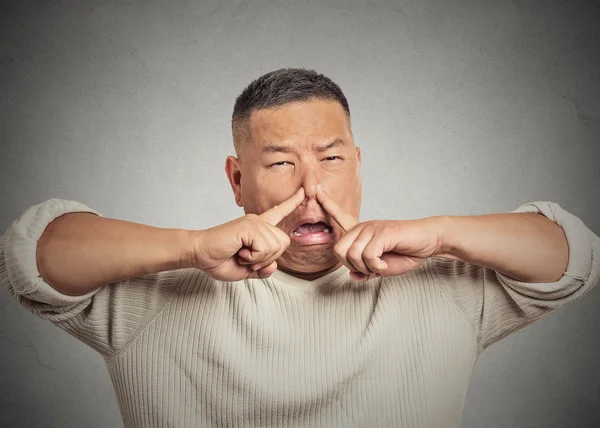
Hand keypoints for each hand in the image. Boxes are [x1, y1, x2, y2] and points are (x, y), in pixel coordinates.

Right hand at [192, 187, 304, 280]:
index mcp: (258, 228)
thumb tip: (273, 266)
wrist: (200, 255)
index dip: (292, 203)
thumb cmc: (219, 260)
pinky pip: (264, 248)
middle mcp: (258, 221)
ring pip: (275, 247)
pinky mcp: (248, 225)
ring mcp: (254, 221)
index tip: (304, 191)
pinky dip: (253, 257)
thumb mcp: (246, 270)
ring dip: (258, 259)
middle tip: (247, 258)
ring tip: (242, 255)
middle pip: (284, 242)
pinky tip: (240, 252)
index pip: (279, 213)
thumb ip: (262, 269)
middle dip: (268, 258)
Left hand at [316, 185, 442, 280]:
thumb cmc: (406, 252)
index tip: (316, 190)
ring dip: (365, 268)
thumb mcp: (382, 266)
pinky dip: (375, 266)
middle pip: (338, 250)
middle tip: (368, 269)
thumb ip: (366, 270)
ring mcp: (372, 228)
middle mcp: (363, 227)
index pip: (339, 215)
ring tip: (379, 266)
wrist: (429, 242)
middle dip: (350, 266)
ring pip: (352, 255)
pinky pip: (367, 255)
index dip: (326, 204)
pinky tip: (384, 264)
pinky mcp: (382, 232)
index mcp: (362, 232)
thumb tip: (353, 276)